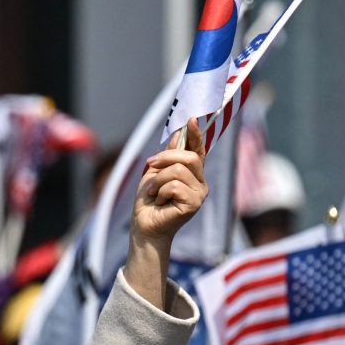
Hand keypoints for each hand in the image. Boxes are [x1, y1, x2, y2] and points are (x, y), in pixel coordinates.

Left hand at [131, 118, 207, 242]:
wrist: (143, 225)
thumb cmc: (148, 201)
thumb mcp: (155, 172)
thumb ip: (168, 156)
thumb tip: (179, 133)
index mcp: (192, 174)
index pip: (198, 150)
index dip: (195, 135)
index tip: (191, 119)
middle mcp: (200, 182)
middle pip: (189, 157)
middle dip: (165, 158)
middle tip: (150, 166)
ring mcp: (199, 194)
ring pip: (178, 171)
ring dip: (157, 180)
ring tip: (152, 193)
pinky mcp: (194, 204)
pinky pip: (174, 185)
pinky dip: (160, 192)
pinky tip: (159, 202)